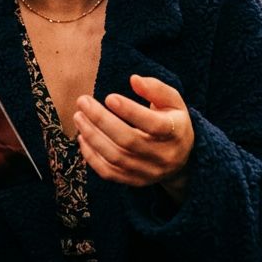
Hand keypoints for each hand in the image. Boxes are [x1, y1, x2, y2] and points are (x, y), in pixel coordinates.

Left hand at [74, 75, 193, 197]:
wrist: (183, 159)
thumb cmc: (173, 122)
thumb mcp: (173, 102)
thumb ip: (156, 88)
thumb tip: (134, 79)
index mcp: (175, 133)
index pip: (153, 124)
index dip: (130, 111)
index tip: (109, 97)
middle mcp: (163, 155)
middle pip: (128, 141)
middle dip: (101, 120)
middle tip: (83, 101)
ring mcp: (148, 171)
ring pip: (115, 157)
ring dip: (92, 137)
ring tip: (79, 117)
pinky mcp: (135, 181)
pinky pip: (109, 173)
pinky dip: (92, 157)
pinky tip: (82, 138)